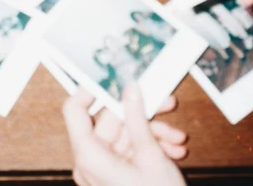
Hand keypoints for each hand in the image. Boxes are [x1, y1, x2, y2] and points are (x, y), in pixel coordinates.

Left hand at [62, 84, 186, 185]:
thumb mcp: (150, 154)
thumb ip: (138, 117)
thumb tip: (130, 89)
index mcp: (89, 155)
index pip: (75, 110)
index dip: (91, 89)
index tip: (112, 76)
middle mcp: (89, 163)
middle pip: (110, 122)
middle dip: (142, 114)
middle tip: (166, 103)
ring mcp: (101, 172)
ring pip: (124, 137)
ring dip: (152, 134)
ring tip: (177, 139)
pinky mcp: (113, 177)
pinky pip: (128, 153)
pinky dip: (149, 148)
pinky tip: (172, 151)